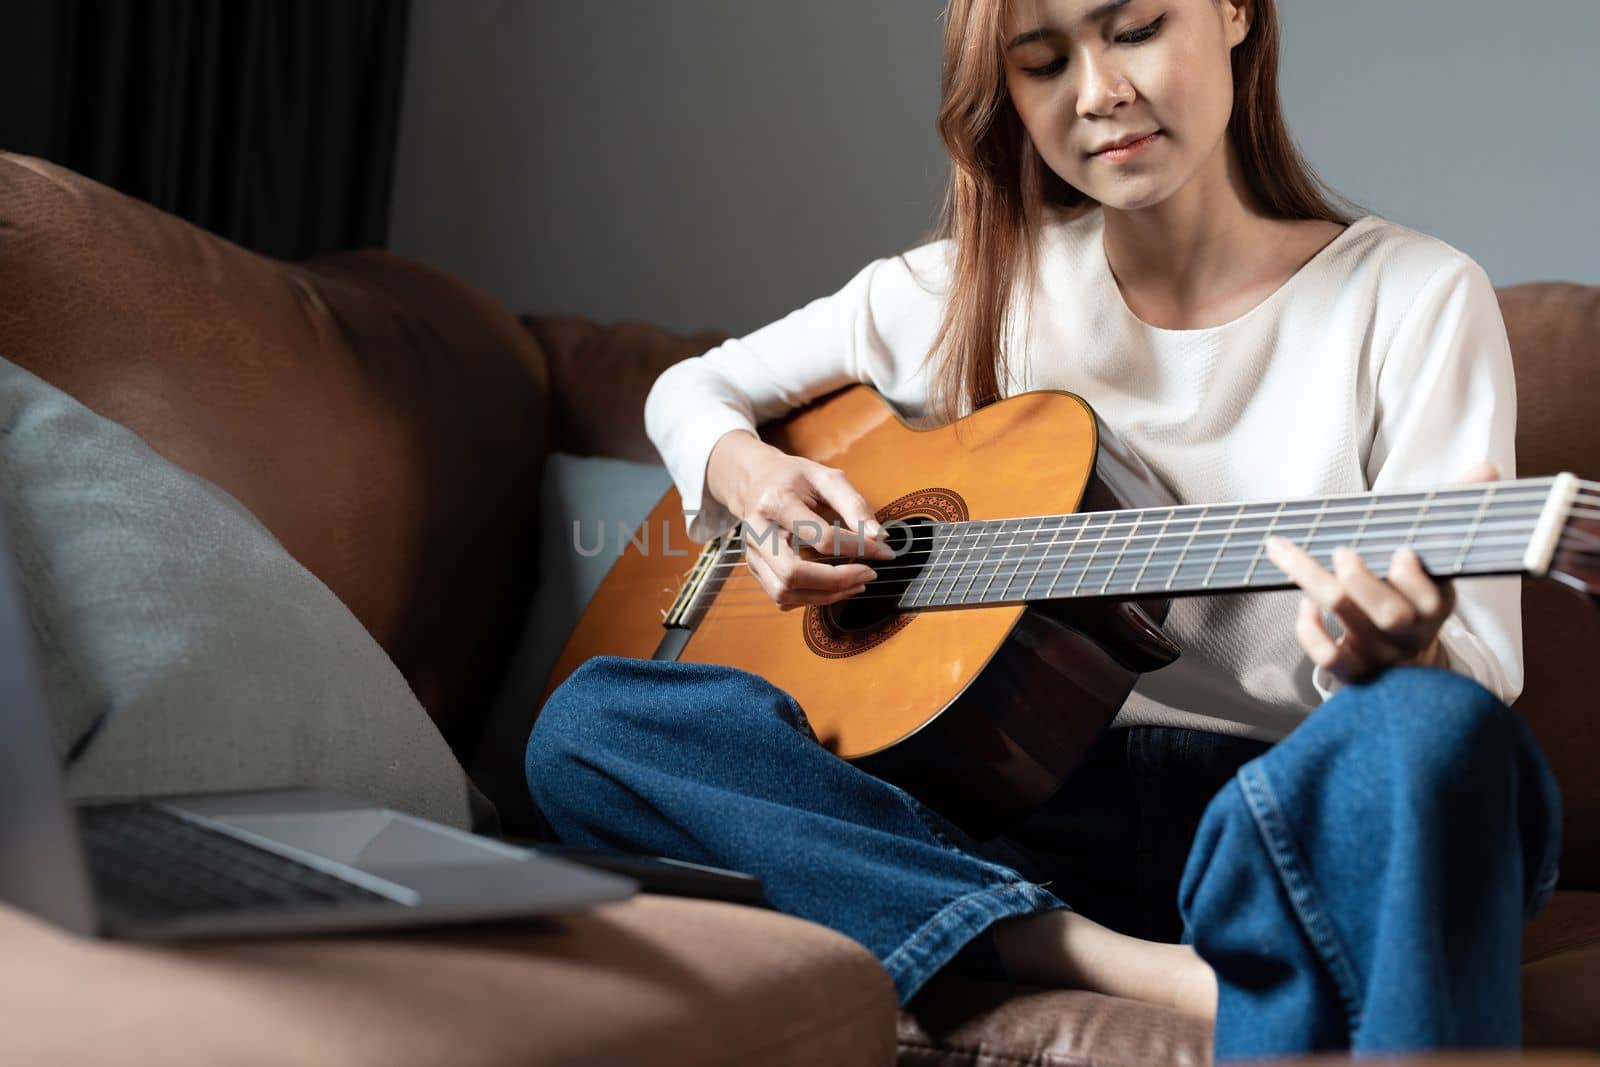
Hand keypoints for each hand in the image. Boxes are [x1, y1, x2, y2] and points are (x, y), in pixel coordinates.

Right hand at [705, 430, 895, 610]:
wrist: (754, 481)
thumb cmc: (794, 478)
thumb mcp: (827, 478)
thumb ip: (855, 505)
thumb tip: (880, 538)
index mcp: (776, 502)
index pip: (821, 537)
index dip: (858, 548)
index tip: (884, 550)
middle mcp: (758, 532)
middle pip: (794, 574)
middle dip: (837, 581)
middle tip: (868, 574)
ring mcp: (753, 554)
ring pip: (785, 593)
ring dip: (826, 595)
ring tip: (856, 583)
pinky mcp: (756, 569)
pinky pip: (782, 598)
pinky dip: (811, 598)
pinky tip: (833, 586)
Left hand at [1265, 462, 1499, 684]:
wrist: (1413, 663)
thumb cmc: (1415, 594)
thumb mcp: (1437, 557)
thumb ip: (1454, 511)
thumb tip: (1488, 468)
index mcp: (1436, 605)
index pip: (1431, 599)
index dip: (1414, 578)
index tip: (1400, 552)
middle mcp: (1410, 634)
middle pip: (1389, 615)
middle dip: (1362, 582)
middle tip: (1342, 553)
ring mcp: (1381, 655)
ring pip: (1350, 630)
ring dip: (1316, 587)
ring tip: (1288, 552)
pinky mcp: (1353, 672)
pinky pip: (1329, 660)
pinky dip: (1310, 632)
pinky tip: (1304, 607)